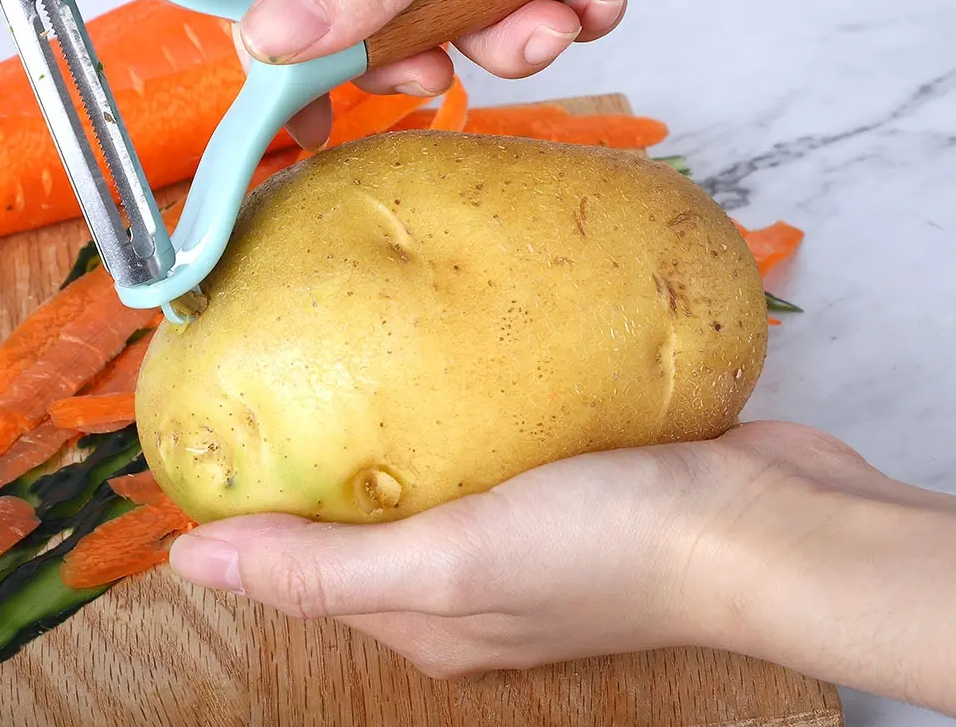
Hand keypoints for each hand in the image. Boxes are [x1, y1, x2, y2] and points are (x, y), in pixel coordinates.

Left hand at [169, 420, 955, 719]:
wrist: (764, 519)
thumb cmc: (612, 548)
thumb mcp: (453, 561)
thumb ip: (324, 566)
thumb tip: (190, 562)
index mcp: (428, 616)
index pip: (306, 565)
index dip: (252, 507)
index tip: (219, 429)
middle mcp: (468, 576)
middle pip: (363, 511)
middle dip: (317, 448)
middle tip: (278, 360)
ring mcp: (521, 520)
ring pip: (426, 464)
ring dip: (388, 414)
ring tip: (350, 338)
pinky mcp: (566, 469)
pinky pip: (486, 431)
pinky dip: (455, 396)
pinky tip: (447, 343)